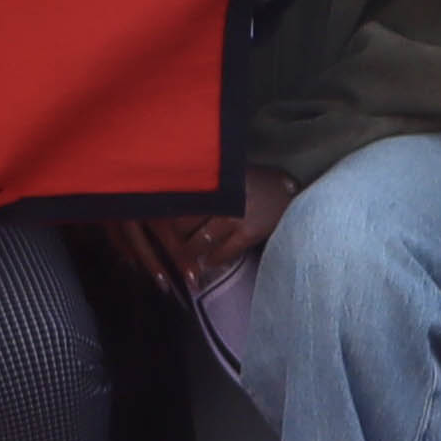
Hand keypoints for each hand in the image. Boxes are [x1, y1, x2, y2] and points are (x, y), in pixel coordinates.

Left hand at [113, 167, 293, 288]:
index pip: (181, 198)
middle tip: (163, 245)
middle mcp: (222, 196)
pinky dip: (212, 259)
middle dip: (173, 236)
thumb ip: (204, 188)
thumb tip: (171, 200)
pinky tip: (205, 263)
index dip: (164, 214)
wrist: (289, 193)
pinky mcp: (249, 232)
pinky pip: (224, 252)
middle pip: (185, 221)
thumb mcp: (228, 177)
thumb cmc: (254, 182)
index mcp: (215, 180)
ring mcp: (236, 215)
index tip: (151, 222)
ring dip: (188, 252)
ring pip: (201, 239)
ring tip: (182, 259)